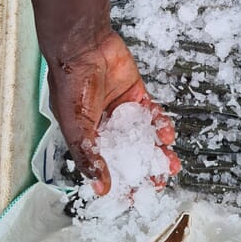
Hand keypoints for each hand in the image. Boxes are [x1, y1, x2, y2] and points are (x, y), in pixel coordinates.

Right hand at [47, 30, 180, 195]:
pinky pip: (151, 113)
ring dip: (157, 150)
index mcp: (87, 135)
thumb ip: (88, 155)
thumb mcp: (76, 126)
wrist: (85, 46)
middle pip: (128, 152)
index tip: (135, 195)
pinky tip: (166, 135)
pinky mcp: (136, 93)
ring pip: (143, 135)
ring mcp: (122, 109)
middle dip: (144, 168)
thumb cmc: (71, 81)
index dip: (120, 181)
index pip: (105, 165)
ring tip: (169, 163)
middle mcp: (105, 124)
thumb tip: (100, 185)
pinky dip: (160, 124)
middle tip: (158, 180)